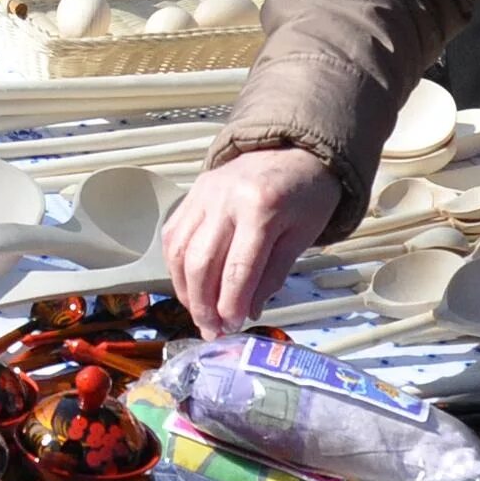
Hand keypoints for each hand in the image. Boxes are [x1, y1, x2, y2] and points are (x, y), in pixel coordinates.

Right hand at [163, 146, 343, 336]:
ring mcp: (204, 193)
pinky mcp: (192, 193)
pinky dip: (176, 265)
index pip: (238, 268)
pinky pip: (173, 234)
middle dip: (202, 304)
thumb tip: (247, 312)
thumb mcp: (302, 236)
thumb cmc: (305, 195)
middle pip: (201, 262)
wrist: (292, 150)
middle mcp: (226, 198)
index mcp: (261, 208)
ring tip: (199, 313)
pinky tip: (189, 285)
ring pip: (179, 250)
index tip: (231, 328)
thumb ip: (272, 274)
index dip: (230, 304)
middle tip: (212, 330)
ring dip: (184, 289)